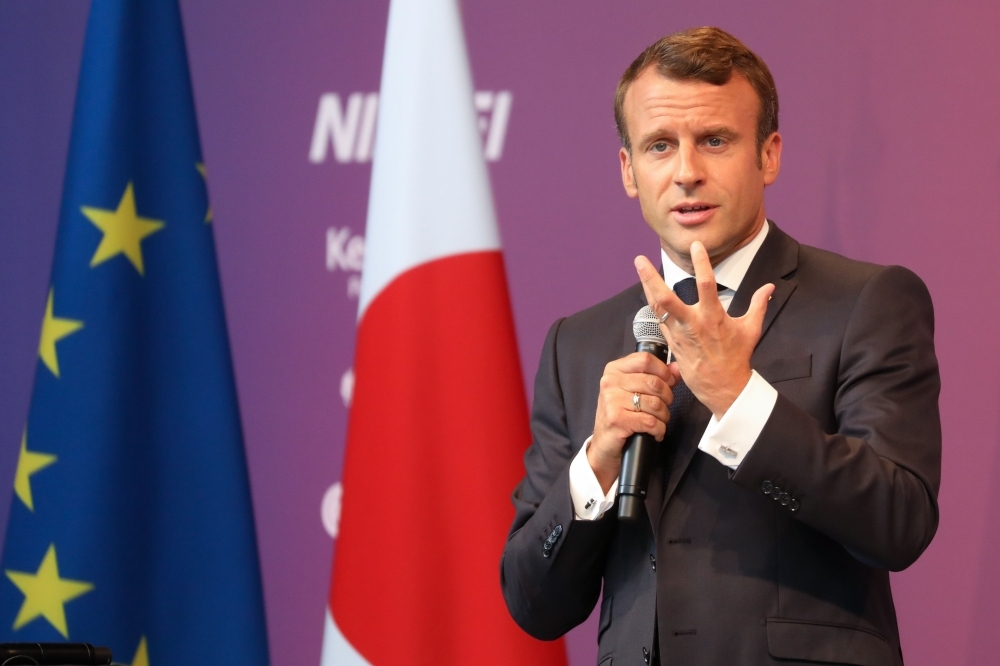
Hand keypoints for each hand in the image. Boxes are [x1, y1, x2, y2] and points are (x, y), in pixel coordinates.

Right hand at [589, 352, 678, 493]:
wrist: (604, 446)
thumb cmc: (622, 416)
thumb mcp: (635, 391)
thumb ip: (657, 376)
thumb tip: (678, 368)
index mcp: (614, 370)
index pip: (645, 359)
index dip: (663, 372)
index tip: (668, 383)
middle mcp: (610, 382)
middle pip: (654, 382)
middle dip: (667, 398)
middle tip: (662, 408)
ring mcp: (611, 401)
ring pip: (655, 403)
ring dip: (663, 416)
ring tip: (658, 421)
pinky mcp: (617, 420)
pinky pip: (651, 422)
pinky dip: (659, 430)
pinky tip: (655, 433)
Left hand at [634, 241, 773, 418]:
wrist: (723, 387)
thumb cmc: (737, 357)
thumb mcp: (751, 329)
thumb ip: (758, 304)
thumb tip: (770, 287)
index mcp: (714, 317)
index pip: (707, 285)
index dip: (701, 263)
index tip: (696, 245)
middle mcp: (693, 324)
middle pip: (666, 299)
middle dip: (651, 278)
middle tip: (640, 260)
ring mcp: (679, 334)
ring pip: (657, 308)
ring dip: (647, 286)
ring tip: (639, 267)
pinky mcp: (672, 342)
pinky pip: (658, 319)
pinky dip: (652, 303)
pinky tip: (647, 290)